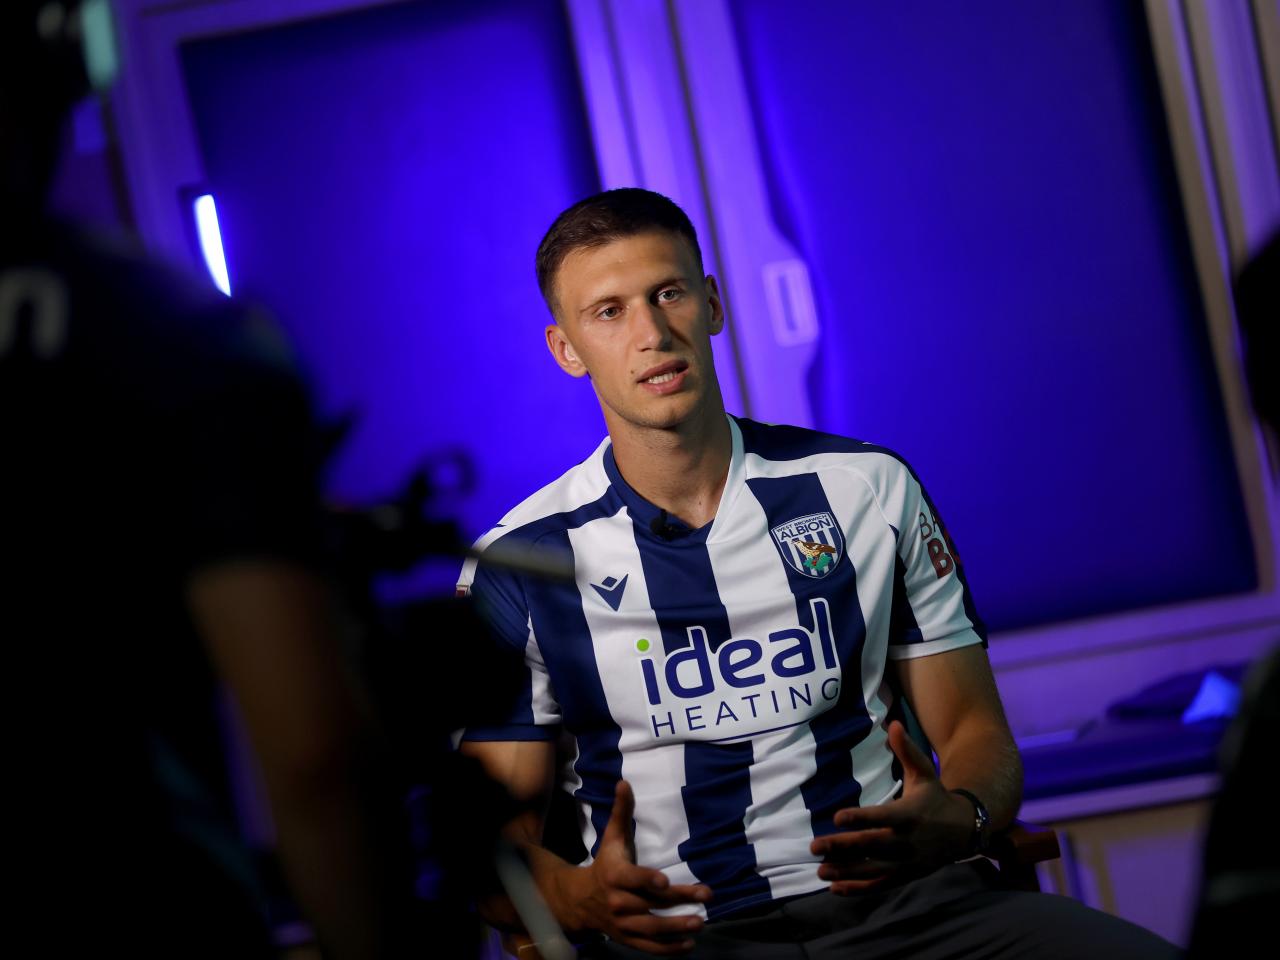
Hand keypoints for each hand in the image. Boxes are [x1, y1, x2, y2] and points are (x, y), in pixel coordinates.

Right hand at [565, 780, 711, 954]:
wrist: (580, 901)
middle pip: (650, 903)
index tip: (665, 882)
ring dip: (676, 927)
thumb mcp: (611, 838)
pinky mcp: (627, 938)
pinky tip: (688, 945)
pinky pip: (648, 946)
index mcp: (614, 875)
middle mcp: (617, 901)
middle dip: (678, 901)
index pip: (632, 878)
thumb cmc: (605, 864)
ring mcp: (622, 923)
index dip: (647, 881)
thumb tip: (624, 782)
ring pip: (651, 928)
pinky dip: (668, 949)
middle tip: (706, 897)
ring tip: (700, 922)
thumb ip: (621, 812)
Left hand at [809, 720, 975, 894]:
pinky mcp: (905, 876)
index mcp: (909, 814)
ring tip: (819, 870)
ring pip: (872, 870)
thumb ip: (907, 751)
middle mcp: (907, 841)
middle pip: (871, 846)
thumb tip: (893, 723)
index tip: (836, 817)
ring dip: (844, 871)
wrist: (964, 831)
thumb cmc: (935, 798)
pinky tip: (835, 887)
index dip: (859, 818)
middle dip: (842, 847)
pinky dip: (858, 889)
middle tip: (814, 846)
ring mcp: (906, 862)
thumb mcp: (924, 773)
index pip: (882, 817)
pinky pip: (879, 885)